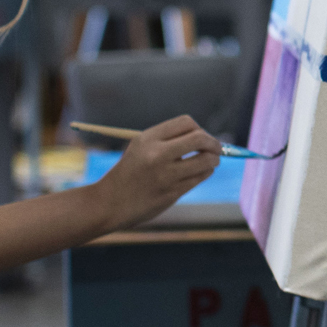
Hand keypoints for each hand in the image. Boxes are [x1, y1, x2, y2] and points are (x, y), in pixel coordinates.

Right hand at [91, 115, 221, 230]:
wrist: (109, 203)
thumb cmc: (129, 173)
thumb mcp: (140, 148)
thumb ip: (168, 140)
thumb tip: (204, 136)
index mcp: (148, 138)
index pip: (186, 123)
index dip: (199, 128)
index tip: (201, 136)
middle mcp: (157, 154)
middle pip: (200, 138)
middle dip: (214, 142)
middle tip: (217, 148)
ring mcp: (166, 175)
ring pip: (206, 160)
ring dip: (214, 159)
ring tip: (211, 160)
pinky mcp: (172, 192)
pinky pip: (200, 177)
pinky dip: (206, 172)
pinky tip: (201, 172)